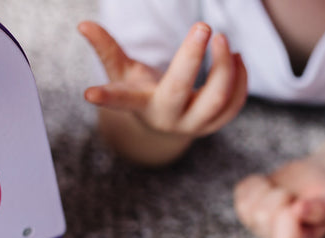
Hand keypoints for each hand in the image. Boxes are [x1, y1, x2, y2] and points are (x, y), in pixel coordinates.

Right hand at [78, 21, 246, 139]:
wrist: (166, 123)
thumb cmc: (142, 91)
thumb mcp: (123, 73)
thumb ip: (107, 50)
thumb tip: (83, 24)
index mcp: (143, 105)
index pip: (122, 101)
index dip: (107, 98)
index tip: (89, 94)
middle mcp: (168, 118)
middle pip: (182, 89)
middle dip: (194, 57)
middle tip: (204, 26)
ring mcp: (194, 125)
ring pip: (218, 98)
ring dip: (225, 66)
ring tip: (224, 40)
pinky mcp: (215, 125)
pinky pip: (235, 104)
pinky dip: (240, 79)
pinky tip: (236, 58)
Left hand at [233, 158, 324, 237]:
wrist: (313, 180)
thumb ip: (319, 210)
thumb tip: (298, 209)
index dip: (289, 215)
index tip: (299, 202)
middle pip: (262, 216)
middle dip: (280, 196)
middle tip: (292, 196)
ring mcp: (257, 224)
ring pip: (246, 206)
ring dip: (266, 189)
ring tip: (281, 191)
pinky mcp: (246, 207)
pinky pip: (242, 191)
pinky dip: (256, 182)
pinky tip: (270, 186)